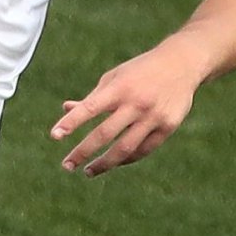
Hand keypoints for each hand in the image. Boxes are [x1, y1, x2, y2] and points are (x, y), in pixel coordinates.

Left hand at [50, 43, 204, 177]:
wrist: (181, 64)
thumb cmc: (140, 71)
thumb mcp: (115, 77)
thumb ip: (93, 97)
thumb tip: (66, 109)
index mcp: (119, 87)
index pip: (90, 108)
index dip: (71, 122)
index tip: (54, 136)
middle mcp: (135, 103)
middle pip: (105, 134)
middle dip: (83, 151)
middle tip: (67, 165)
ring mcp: (153, 117)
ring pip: (124, 149)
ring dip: (104, 163)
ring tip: (88, 171)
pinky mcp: (167, 127)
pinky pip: (143, 150)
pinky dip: (126, 159)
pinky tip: (113, 163)